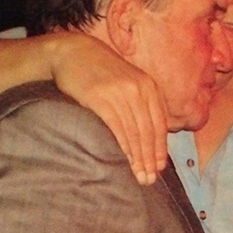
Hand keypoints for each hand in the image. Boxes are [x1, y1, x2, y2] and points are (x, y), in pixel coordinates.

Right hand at [48, 33, 168, 184]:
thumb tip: (152, 136)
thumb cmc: (102, 72)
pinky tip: (125, 160)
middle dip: (150, 159)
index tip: (159, 168)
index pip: (159, 124)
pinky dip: (123, 146)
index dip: (160, 149)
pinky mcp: (100, 98)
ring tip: (139, 176)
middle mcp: (138, 89)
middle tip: (149, 180)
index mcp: (149, 87)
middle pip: (148, 132)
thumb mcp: (129, 81)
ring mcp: (120, 93)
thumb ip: (142, 103)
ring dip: (138, 158)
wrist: (73, 52)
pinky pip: (117, 127)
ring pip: (134, 132)